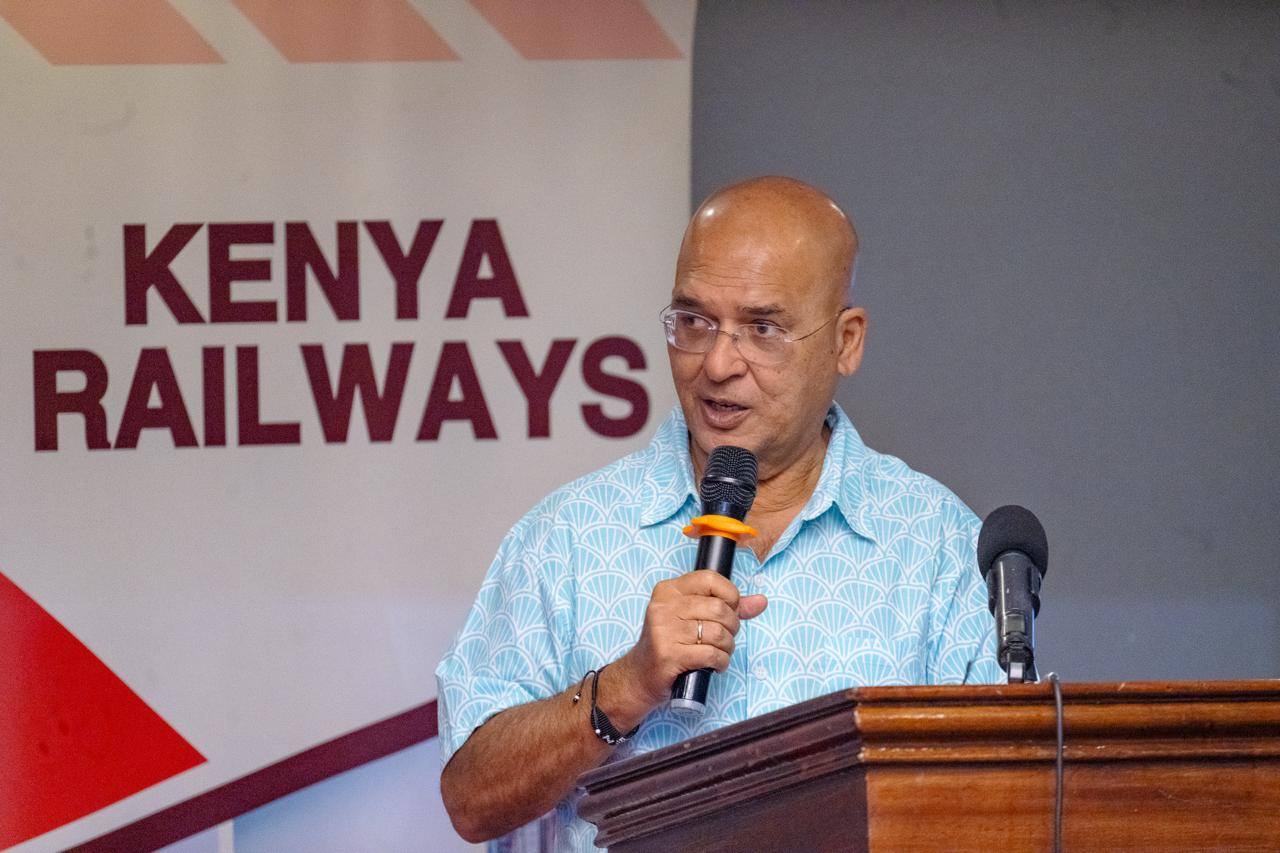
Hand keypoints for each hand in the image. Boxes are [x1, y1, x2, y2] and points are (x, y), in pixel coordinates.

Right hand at [608, 571, 767, 719]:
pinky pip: (711, 654)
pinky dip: (721, 662)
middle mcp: (663, 606)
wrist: (640, 676)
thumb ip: (727, 607)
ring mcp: (664, 630)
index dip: (730, 596)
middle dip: (732, 627)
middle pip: (718, 608)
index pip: (710, 579)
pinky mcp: (668, 654)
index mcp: (668, 590)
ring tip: (720, 652)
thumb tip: (761, 601)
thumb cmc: (670, 644)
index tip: (730, 611)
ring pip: (717, 633)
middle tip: (725, 638)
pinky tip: (715, 665)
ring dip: (727, 647)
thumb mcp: (693, 618)